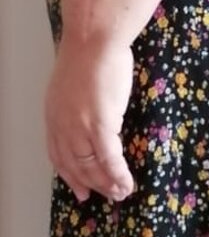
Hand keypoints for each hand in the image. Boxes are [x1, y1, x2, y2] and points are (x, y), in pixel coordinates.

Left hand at [44, 33, 136, 202]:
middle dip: (91, 184)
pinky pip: (108, 157)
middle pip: (74, 165)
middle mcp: (61, 126)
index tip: (80, 189)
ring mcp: (79, 126)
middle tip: (107, 196)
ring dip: (107, 183)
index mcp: (54, 116)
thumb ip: (78, 104)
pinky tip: (126, 184)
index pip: (58, 155)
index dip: (70, 175)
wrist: (95, 40)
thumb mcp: (73, 84)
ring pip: (91, 166)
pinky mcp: (100, 124)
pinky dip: (117, 174)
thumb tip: (92, 114)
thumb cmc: (90, 54)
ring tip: (121, 193)